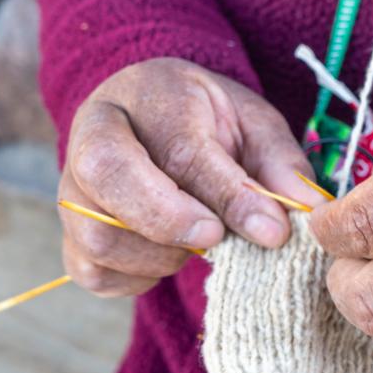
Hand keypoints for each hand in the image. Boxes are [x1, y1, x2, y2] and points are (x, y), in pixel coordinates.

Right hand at [59, 58, 311, 296]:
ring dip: (161, 255)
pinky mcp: (68, 234)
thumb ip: (279, 161)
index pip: (180, 148)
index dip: (227, 194)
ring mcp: (72, 186)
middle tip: (217, 240)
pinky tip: (169, 258)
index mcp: (149, 94)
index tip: (271, 230)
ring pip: (99, 234)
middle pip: (108, 176)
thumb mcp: (252, 122)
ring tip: (201, 241)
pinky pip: (92, 272)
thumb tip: (305, 208)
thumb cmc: (207, 122)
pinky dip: (138, 279)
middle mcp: (93, 133)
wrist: (154, 117)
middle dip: (169, 220)